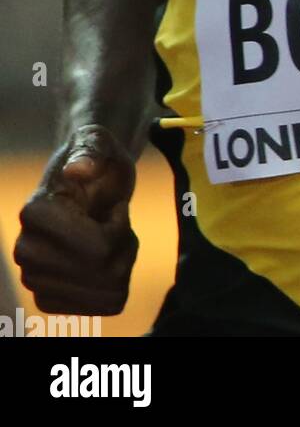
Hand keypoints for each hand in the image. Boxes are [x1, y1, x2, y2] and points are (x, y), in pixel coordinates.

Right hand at [13, 124, 137, 315]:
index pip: (100, 248)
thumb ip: (91, 149)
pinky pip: (105, 305)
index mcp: (35, 214)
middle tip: (115, 220)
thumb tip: (78, 169)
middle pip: (105, 272)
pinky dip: (116, 282)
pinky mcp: (50, 298)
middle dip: (125, 244)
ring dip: (123, 262)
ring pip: (109, 291)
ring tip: (112, 236)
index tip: (111, 204)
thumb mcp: (99, 142)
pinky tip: (106, 259)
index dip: (120, 223)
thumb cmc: (98, 158)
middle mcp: (26, 251)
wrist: (93, 181)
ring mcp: (35, 279)